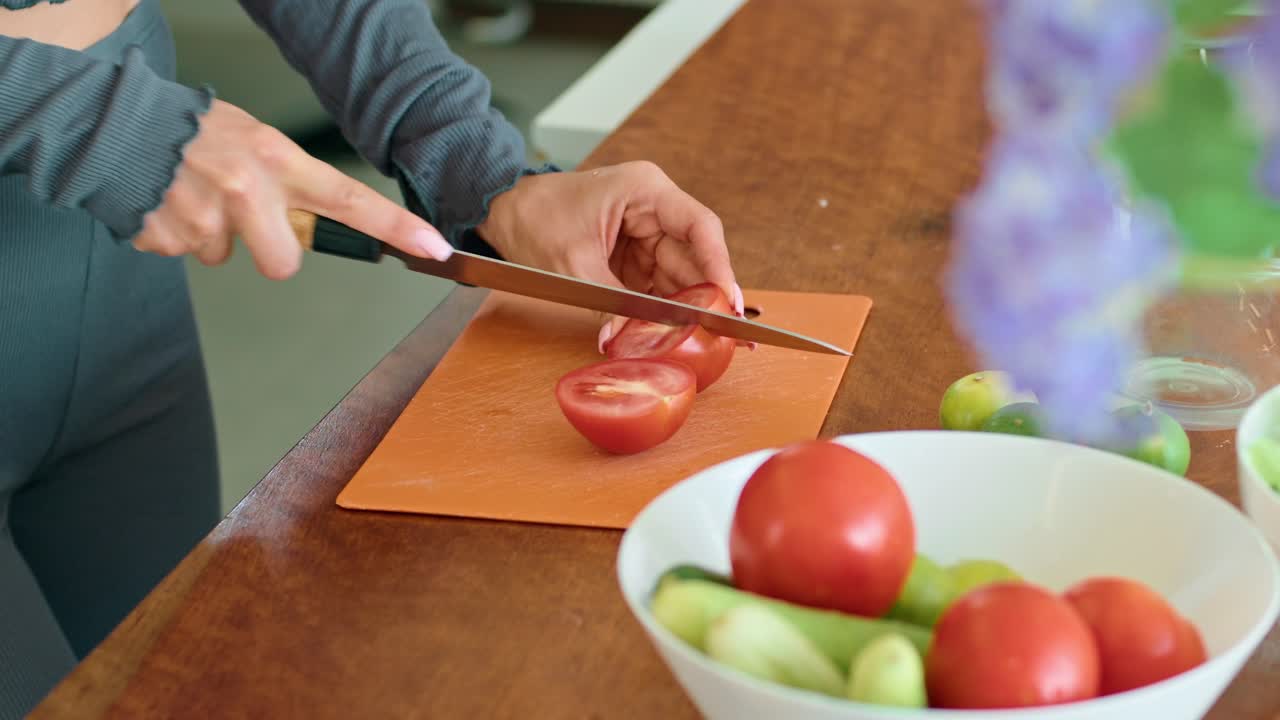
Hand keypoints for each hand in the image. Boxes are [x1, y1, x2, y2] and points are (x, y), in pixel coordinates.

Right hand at [133, 99, 451, 278]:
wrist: (116, 125)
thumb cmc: (194, 132)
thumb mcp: (257, 141)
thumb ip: (289, 182)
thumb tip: (311, 225)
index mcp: (277, 160)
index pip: (351, 200)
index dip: (397, 228)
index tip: (434, 247)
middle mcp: (247, 189)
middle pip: (285, 263)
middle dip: (268, 251)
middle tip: (243, 216)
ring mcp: (206, 217)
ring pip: (228, 257)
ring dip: (214, 235)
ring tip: (196, 195)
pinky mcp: (169, 238)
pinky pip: (187, 254)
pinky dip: (178, 235)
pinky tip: (169, 202)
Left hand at [476, 161, 744, 350]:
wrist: (503, 210)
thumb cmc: (535, 217)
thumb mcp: (572, 263)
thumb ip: (608, 302)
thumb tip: (625, 340)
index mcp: (646, 191)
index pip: (701, 229)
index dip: (720, 268)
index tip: (730, 304)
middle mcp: (654, 209)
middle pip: (695, 258)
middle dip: (705, 299)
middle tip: (723, 337)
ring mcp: (645, 233)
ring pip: (679, 277)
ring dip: (684, 310)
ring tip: (699, 342)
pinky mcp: (633, 255)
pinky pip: (657, 286)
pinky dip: (662, 311)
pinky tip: (670, 335)